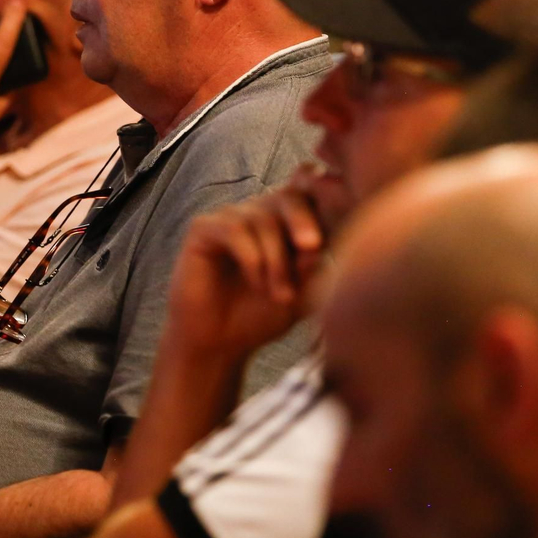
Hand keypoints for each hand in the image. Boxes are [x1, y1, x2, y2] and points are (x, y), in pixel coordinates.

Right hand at [165, 178, 327, 358]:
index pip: (311, 193)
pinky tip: (257, 285)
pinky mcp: (203, 228)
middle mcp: (260, 213)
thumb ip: (311, 265)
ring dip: (277, 260)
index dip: (326, 197)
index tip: (334, 226)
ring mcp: (232, 217)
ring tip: (281, 296)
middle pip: (289, 195)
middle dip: (304, 220)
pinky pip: (235, 229)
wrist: (220, 344)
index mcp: (289, 223)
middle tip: (313, 247)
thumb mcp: (300, 293)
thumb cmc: (261, 316)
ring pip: (263, 218)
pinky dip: (252, 259)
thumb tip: (317, 242)